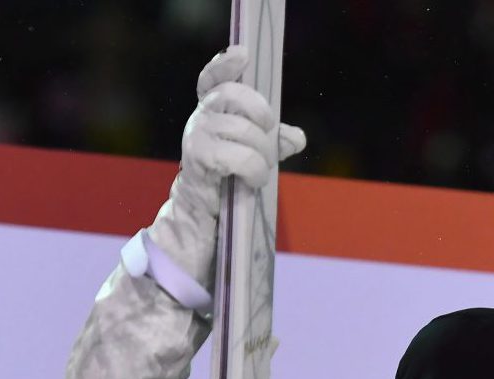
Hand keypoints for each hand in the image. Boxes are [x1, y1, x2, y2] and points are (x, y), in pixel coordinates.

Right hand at [178, 45, 305, 217]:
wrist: (207, 209)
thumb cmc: (231, 175)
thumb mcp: (257, 153)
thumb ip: (276, 141)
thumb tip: (297, 138)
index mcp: (213, 110)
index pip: (213, 79)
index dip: (224, 64)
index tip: (243, 55)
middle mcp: (201, 116)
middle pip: (233, 95)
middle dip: (261, 113)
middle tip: (270, 134)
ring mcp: (196, 135)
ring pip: (243, 131)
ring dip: (262, 154)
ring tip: (261, 171)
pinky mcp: (199, 158)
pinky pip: (240, 157)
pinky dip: (255, 171)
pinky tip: (253, 181)